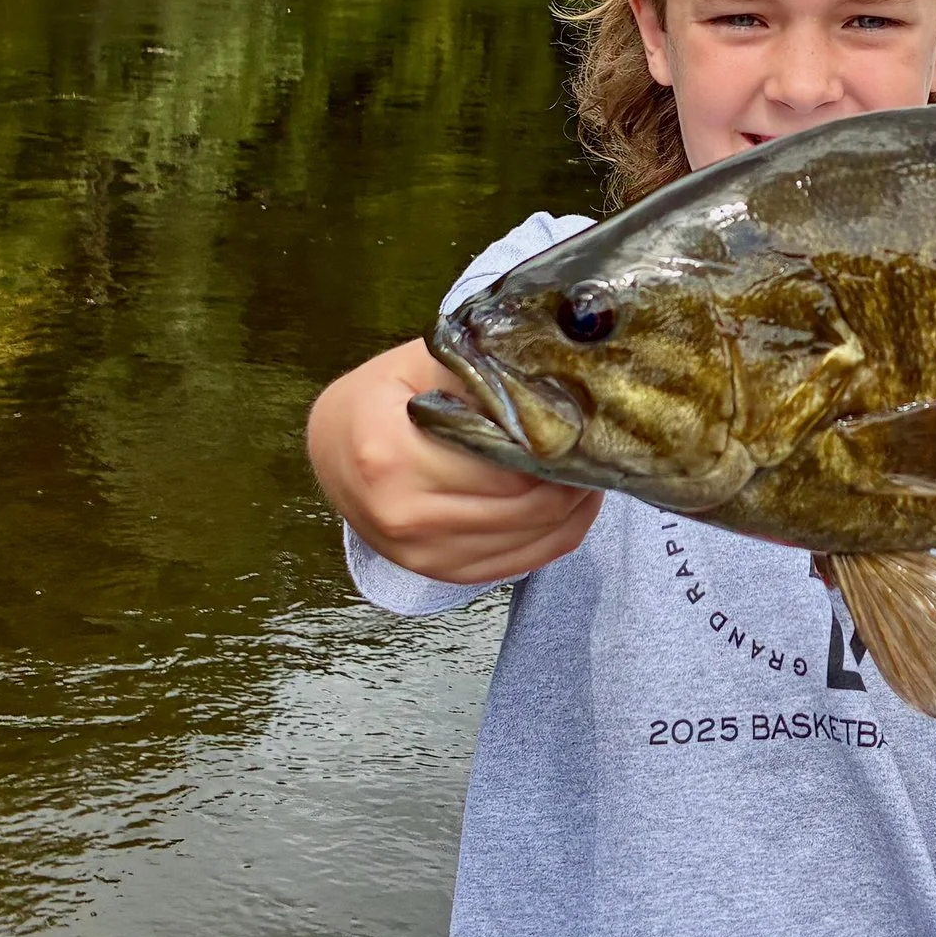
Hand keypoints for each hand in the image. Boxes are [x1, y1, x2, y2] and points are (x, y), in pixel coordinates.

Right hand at [306, 338, 600, 583]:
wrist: (335, 445)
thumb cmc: (386, 395)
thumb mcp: (427, 363)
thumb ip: (484, 373)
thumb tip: (559, 389)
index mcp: (391, 455)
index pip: (503, 464)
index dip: (555, 445)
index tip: (585, 424)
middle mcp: (401, 515)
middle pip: (525, 507)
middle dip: (572, 478)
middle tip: (600, 447)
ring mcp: (419, 554)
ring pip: (532, 539)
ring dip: (573, 506)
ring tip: (589, 469)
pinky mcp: (439, 573)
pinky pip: (522, 564)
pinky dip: (558, 534)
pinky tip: (573, 502)